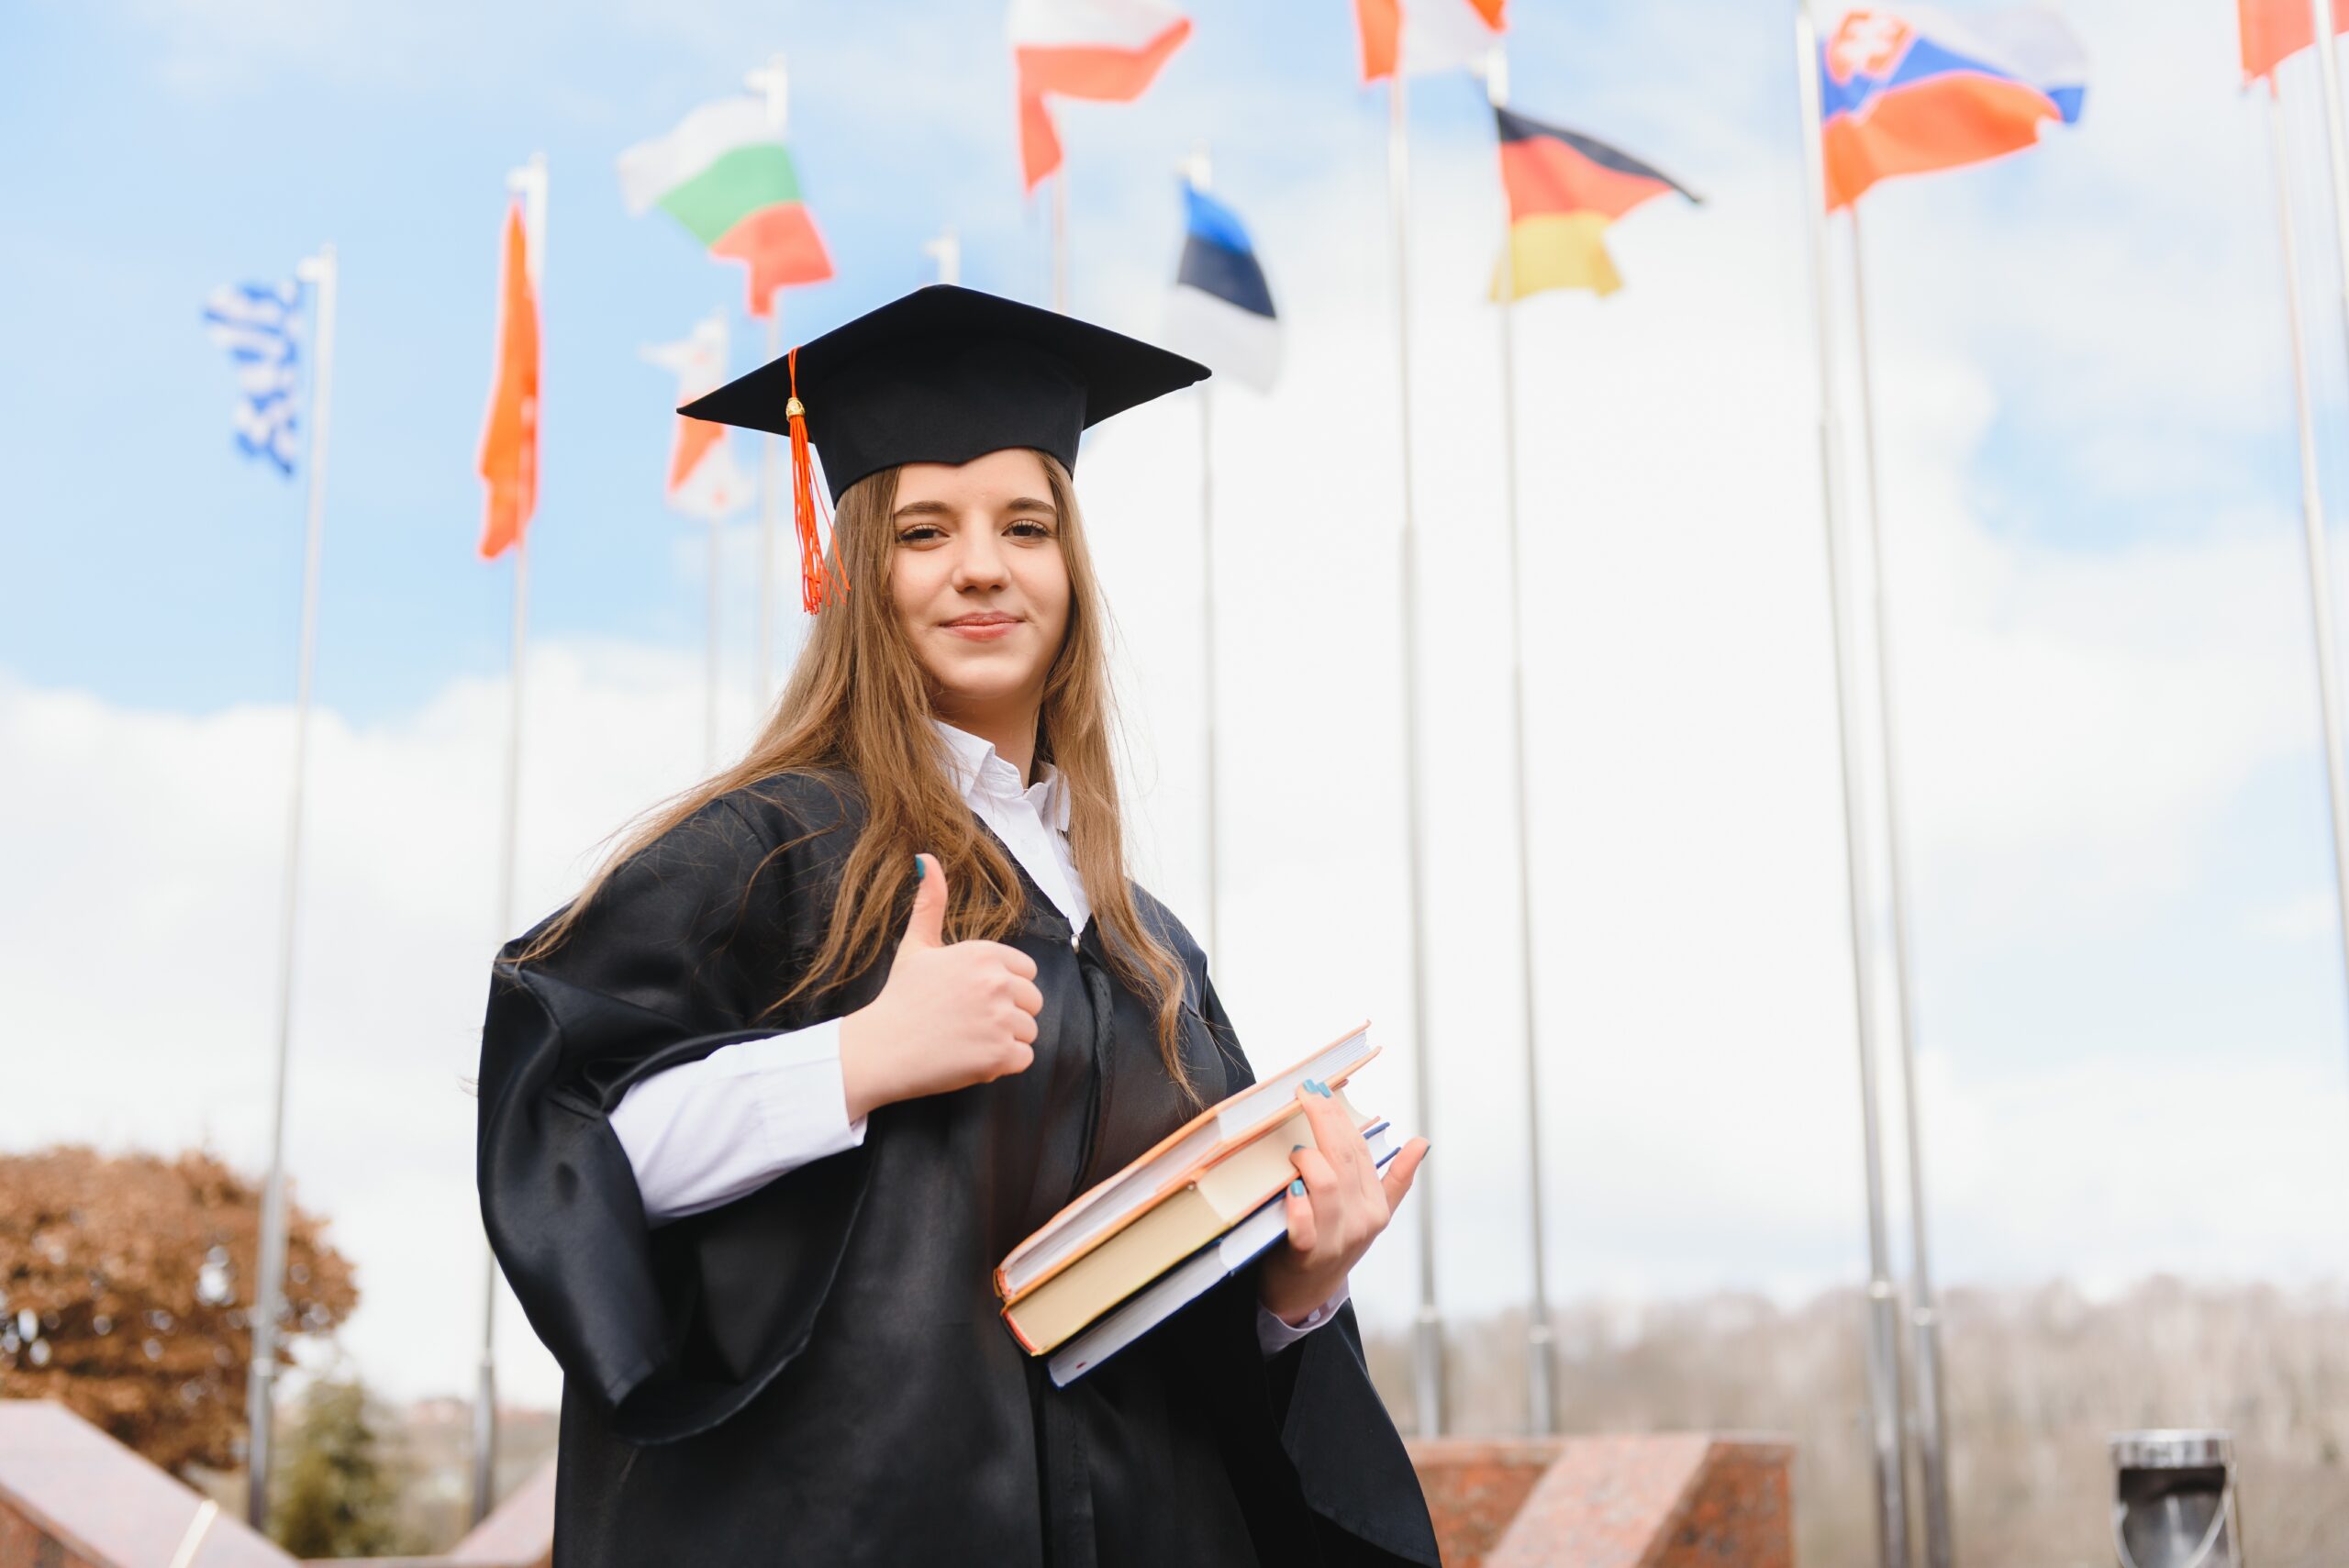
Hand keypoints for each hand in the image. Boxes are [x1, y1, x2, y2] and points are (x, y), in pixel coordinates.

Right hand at [838, 855, 1043, 1120]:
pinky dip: (1002, 1064)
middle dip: (1008, 1014)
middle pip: (1033, 1002)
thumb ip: (930, 902)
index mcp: (984, 954)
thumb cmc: (900, 998)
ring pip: (1029, 1031)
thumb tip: (926, 857)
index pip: (1026, 972)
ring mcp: (1000, 1020)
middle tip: (968, 1022)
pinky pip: (1024, 1058)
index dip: (1002, 988)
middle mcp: (997, 983)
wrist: (880, 1050)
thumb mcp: (916, 945)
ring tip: (966, 1040)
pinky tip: (971, 1057)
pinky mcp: (1000, 1055)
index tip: (972, 998)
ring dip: (1004, 1041)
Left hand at [1256, 1082, 1429, 1325]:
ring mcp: (1336, 1238)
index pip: (1361, 1150)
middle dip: (1325, 1120)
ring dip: (1308, 1160)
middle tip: (1306, 1093)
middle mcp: (1361, 1219)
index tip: (1322, 1089)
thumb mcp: (1373, 1213)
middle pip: (1345, 1158)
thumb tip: (1422, 1142)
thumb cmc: (1334, 1244)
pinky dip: (1296, 1205)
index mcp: (1376, 1205)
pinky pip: (1304, 1225)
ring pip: (1327, 1185)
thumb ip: (1396, 1178)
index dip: (1341, 1117)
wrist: (1307, 1294)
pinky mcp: (1307, 1255)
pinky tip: (1288, 1190)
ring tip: (1294, 1152)